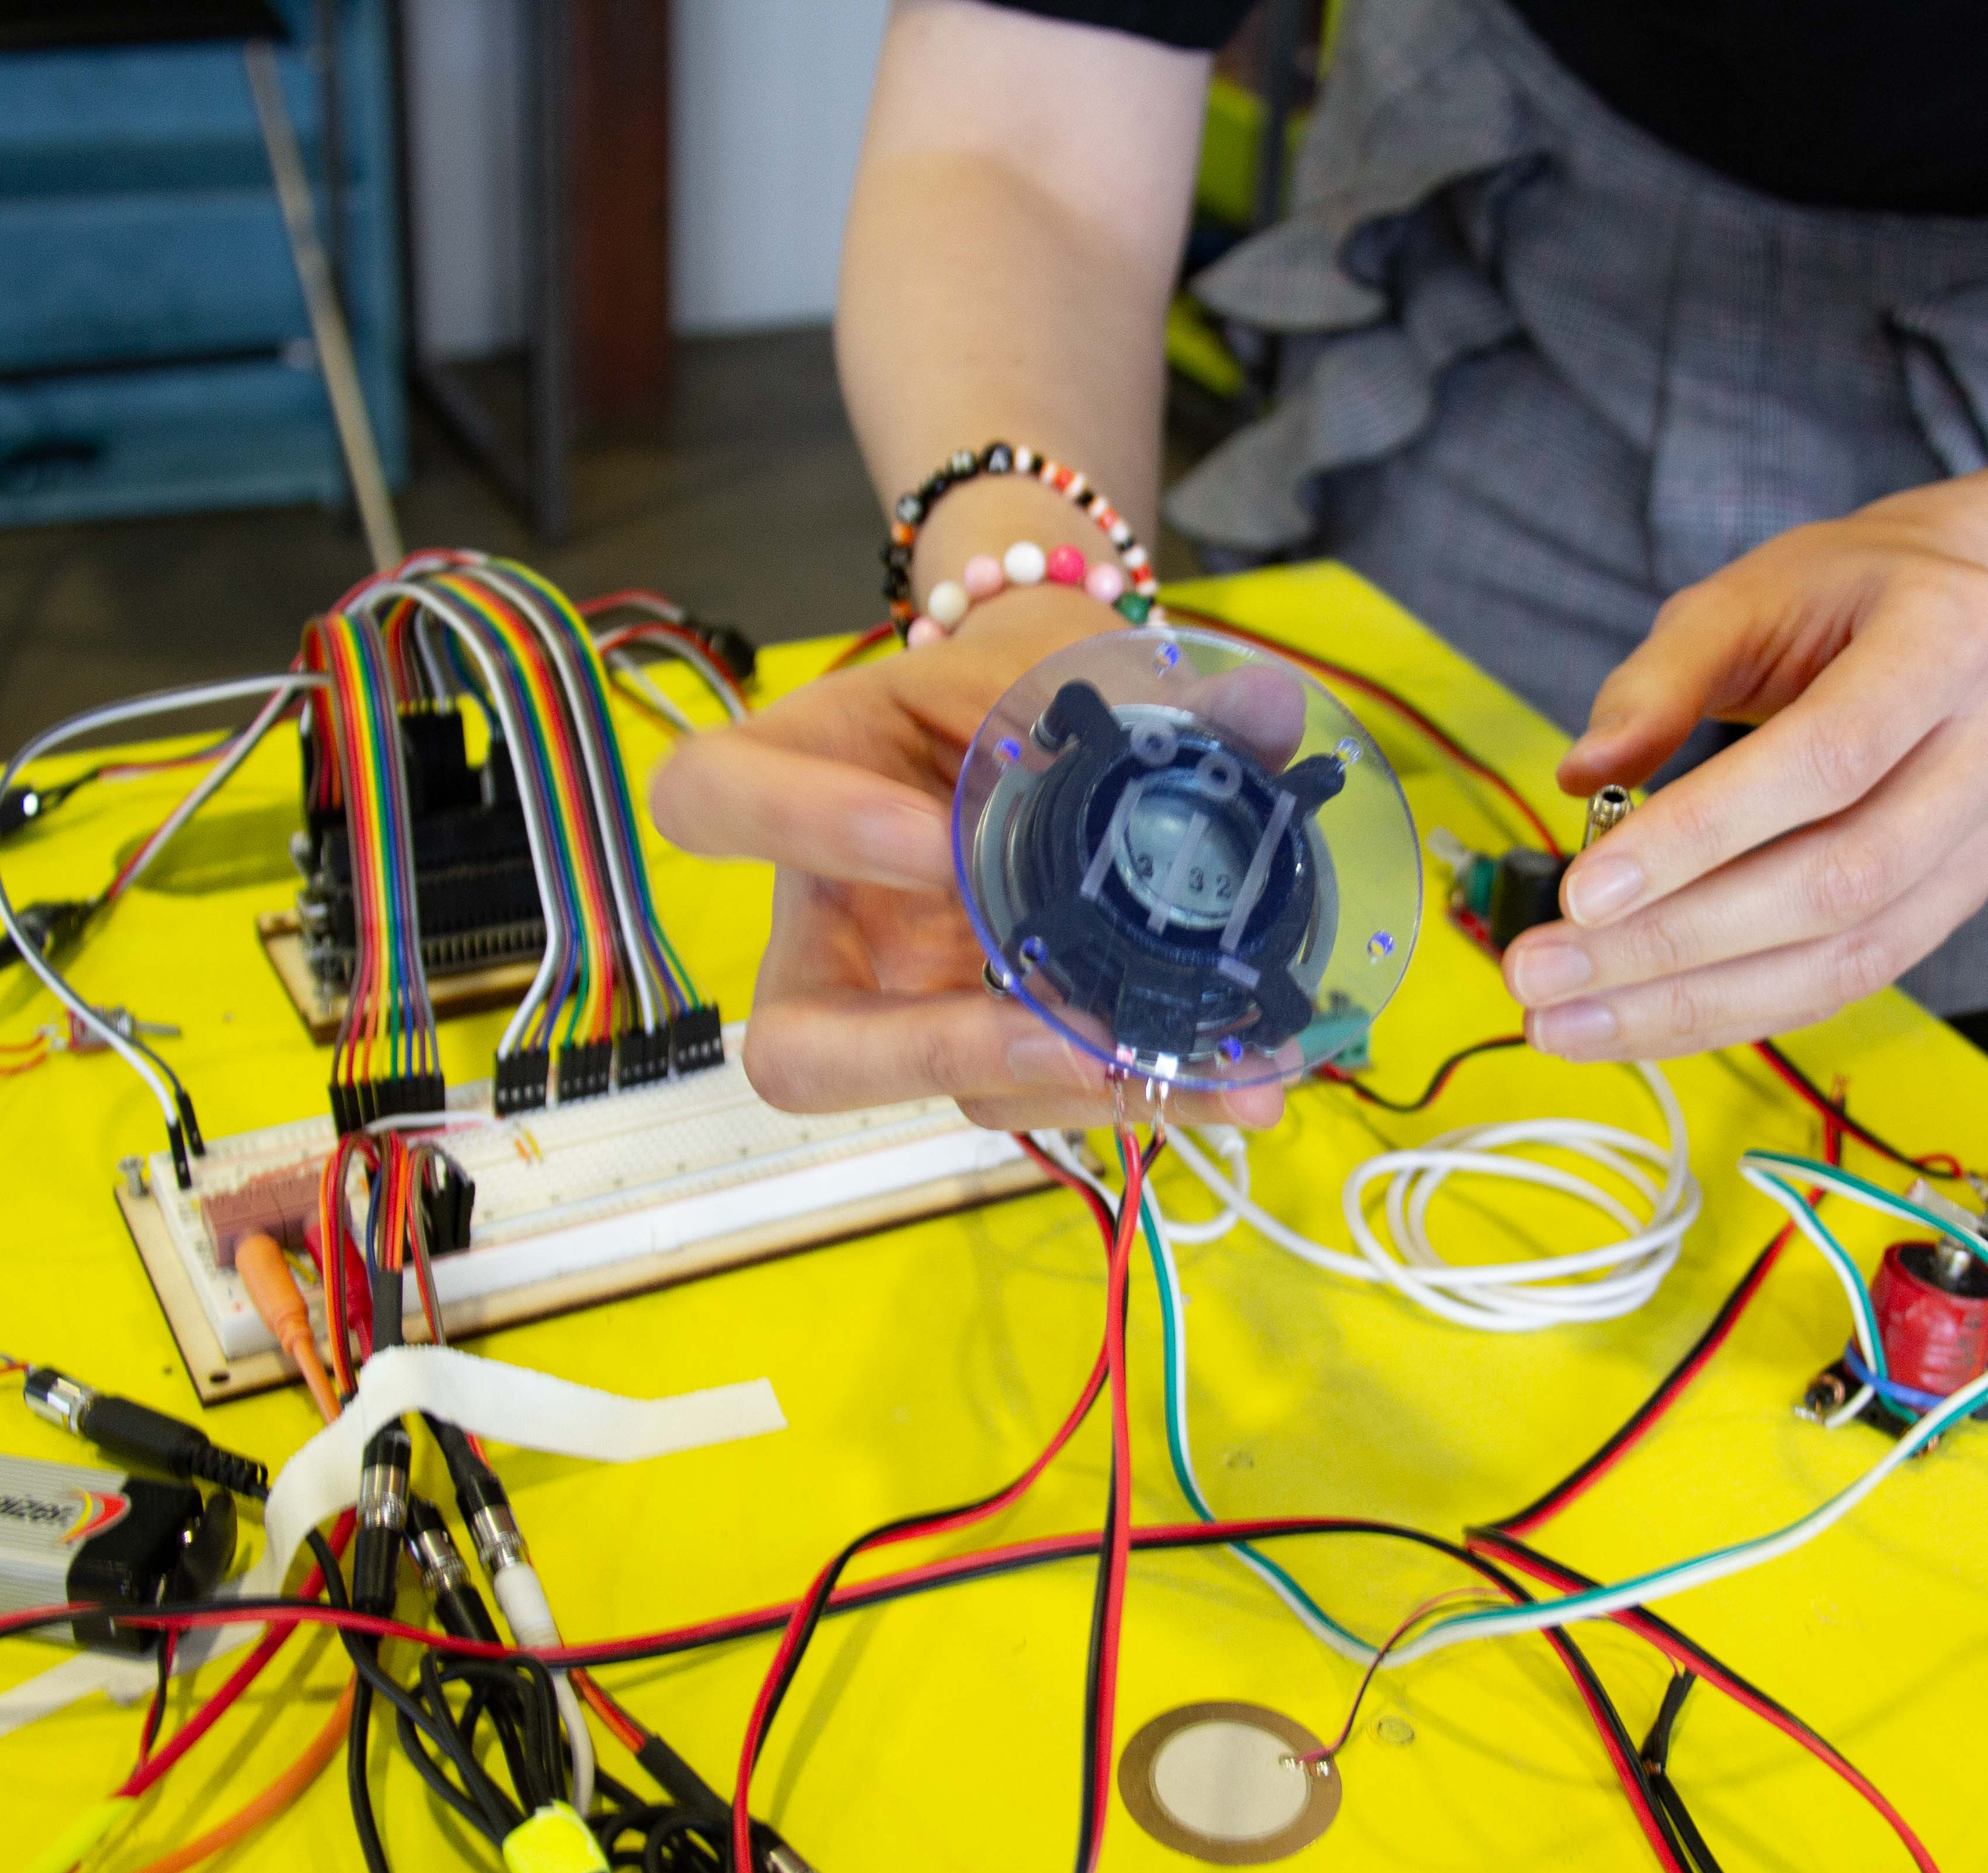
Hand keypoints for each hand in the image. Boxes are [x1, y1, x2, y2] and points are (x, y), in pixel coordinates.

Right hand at [647, 589, 1285, 1130]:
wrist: (1050, 718)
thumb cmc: (1014, 681)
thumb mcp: (1056, 661)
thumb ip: (1160, 691)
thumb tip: (1273, 711)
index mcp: (804, 770)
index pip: (714, 801)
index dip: (799, 829)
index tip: (933, 836)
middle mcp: (828, 918)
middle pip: (794, 1045)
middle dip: (928, 1056)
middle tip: (1059, 1032)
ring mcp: (902, 1000)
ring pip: (943, 1095)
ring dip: (1074, 1090)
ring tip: (1206, 1068)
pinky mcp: (983, 1045)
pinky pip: (1037, 1096)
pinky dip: (1142, 1093)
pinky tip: (1241, 1084)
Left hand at [1503, 500, 1987, 1059]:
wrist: (1964, 614)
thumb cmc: (1840, 598)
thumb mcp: (1741, 598)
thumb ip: (1659, 682)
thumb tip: (1584, 775)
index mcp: (1953, 634)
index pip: (1825, 758)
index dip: (1700, 837)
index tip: (1581, 894)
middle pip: (1839, 879)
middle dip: (1675, 944)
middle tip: (1542, 974)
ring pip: (1849, 955)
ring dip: (1695, 1004)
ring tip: (1567, 1022)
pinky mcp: (1977, 891)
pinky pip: (1853, 977)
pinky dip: (1738, 1007)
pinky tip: (1642, 1021)